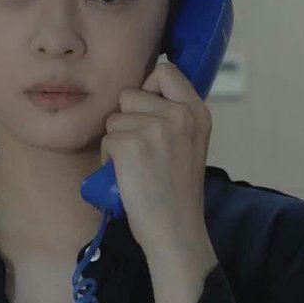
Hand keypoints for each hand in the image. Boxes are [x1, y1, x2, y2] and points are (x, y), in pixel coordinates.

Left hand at [100, 60, 215, 273]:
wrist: (175, 231)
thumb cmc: (176, 192)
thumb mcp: (190, 144)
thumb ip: (173, 116)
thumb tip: (139, 92)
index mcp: (197, 112)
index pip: (165, 71)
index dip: (148, 87)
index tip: (147, 110)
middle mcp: (180, 115)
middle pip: (130, 94)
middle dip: (127, 120)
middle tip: (141, 151)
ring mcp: (156, 129)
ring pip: (114, 118)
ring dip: (116, 142)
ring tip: (136, 168)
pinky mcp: (131, 145)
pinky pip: (105, 139)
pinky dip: (108, 159)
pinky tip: (126, 176)